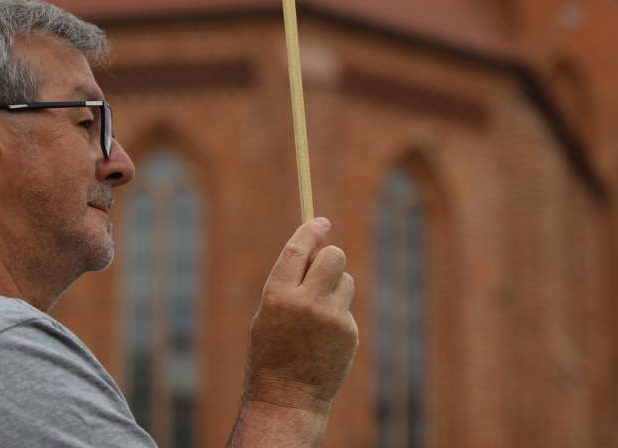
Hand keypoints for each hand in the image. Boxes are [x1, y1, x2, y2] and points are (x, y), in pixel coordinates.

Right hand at [229, 218, 357, 446]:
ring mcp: (331, 317)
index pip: (298, 248)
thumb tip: (315, 246)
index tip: (321, 221)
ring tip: (318, 313)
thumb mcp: (269, 311)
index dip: (311, 230)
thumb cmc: (272, 350)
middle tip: (322, 265)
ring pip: (345, 279)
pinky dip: (338, 313)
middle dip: (329, 255)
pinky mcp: (348, 331)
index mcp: (277, 294)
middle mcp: (306, 302)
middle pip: (333, 256)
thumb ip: (290, 281)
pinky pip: (346, 306)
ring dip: (335, 286)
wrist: (288, 396)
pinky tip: (324, 337)